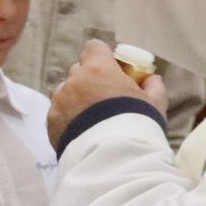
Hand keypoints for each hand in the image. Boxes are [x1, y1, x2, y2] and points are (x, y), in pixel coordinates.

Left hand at [47, 40, 167, 148]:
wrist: (113, 158)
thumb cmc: (137, 124)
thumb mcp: (155, 104)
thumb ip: (153, 86)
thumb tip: (151, 78)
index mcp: (98, 68)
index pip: (94, 47)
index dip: (102, 57)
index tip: (112, 71)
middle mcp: (74, 80)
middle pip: (78, 70)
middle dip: (89, 79)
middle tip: (103, 99)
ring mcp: (59, 101)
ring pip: (65, 92)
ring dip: (75, 99)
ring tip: (90, 121)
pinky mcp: (50, 123)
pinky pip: (58, 113)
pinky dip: (67, 119)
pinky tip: (80, 134)